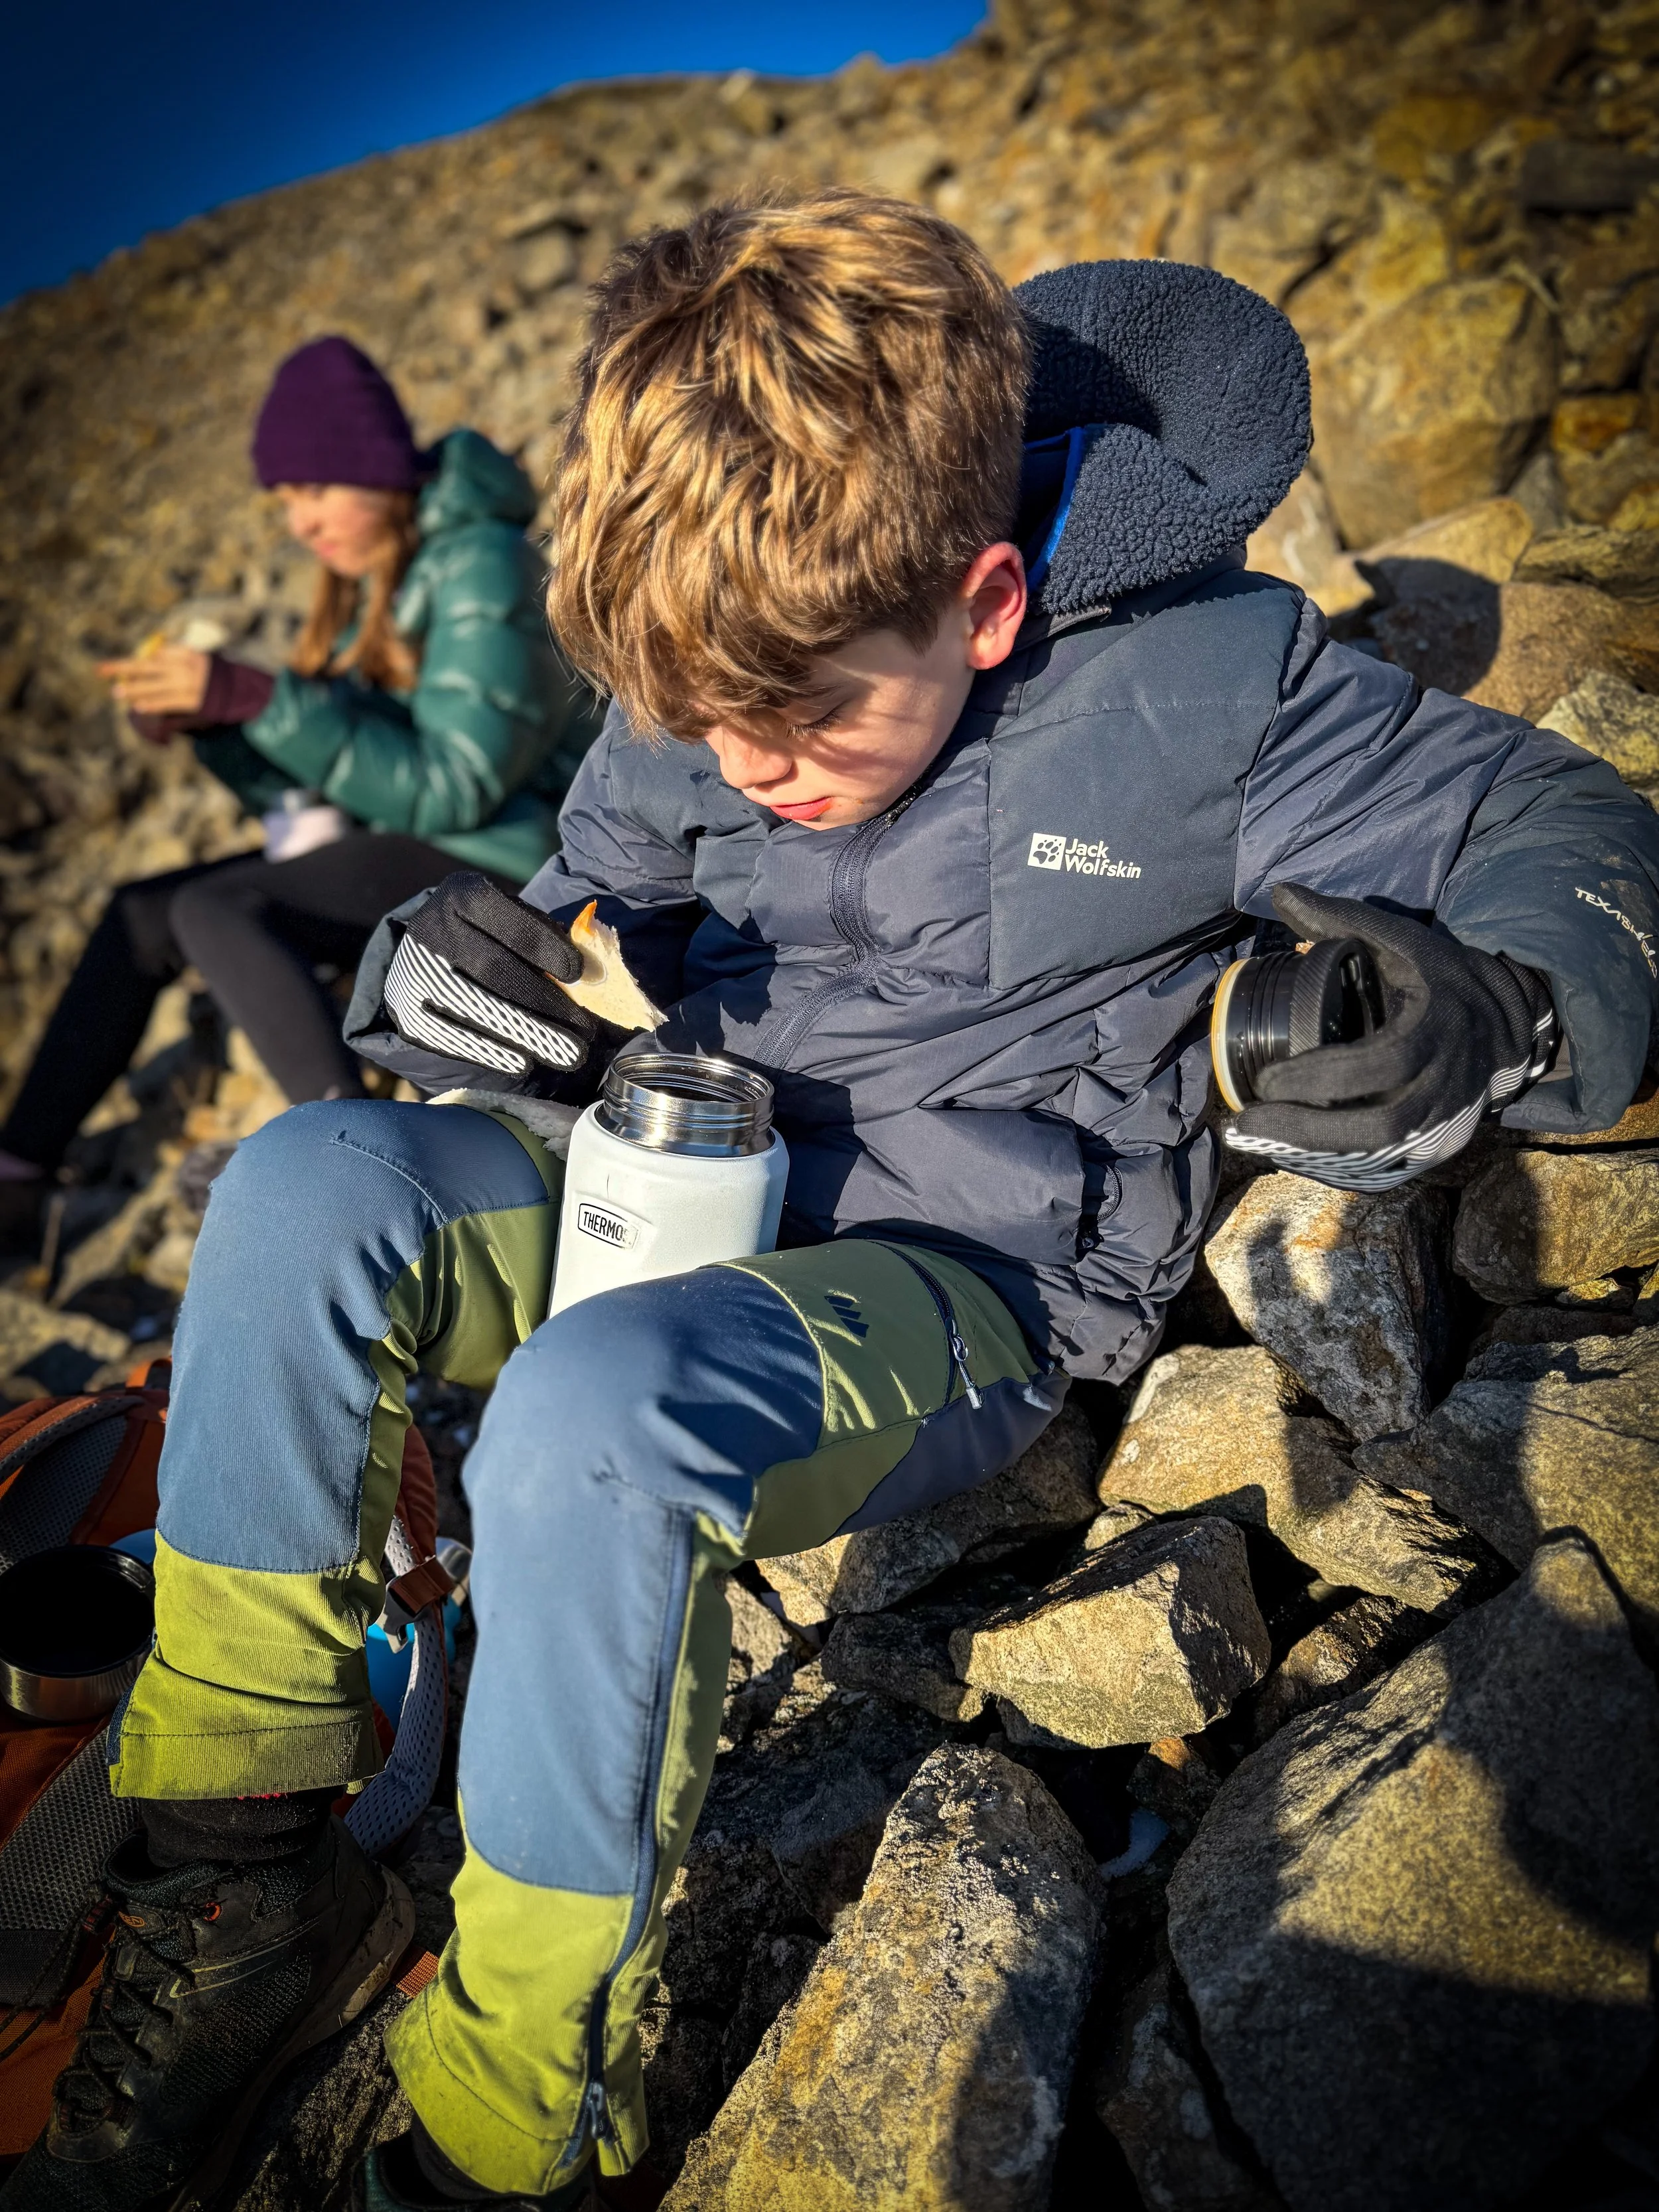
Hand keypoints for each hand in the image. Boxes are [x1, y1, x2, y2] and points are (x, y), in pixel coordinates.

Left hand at [98, 645, 210, 717]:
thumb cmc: (210, 674)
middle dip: (122, 668)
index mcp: (184, 653)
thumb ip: (173, 657)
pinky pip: (168, 703)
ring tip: (117, 693)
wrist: (238, 691)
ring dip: (134, 690)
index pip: (155, 655)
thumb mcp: (195, 658)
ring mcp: (188, 684)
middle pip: (147, 666)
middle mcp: (184, 667)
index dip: (136, 661)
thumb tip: (148, 657)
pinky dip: (153, 704)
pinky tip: (139, 706)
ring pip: (154, 686)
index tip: (117, 668)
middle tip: (102, 670)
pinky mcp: (192, 701)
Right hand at [382, 872, 597, 1080]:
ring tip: (568, 1054)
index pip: (506, 919)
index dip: (544, 946)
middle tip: (585, 1031)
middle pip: (493, 968)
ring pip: (474, 1006)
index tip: (577, 973)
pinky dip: (491, 1051)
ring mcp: (413, 973)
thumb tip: (591, 977)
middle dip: (544, 1003)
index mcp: (463, 895)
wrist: (425, 959)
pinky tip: (524, 1061)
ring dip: (527, 1034)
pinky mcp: (407, 1014)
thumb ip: (549, 943)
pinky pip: (452, 1037)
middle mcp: (432, 928)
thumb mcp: (513, 924)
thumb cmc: (489, 940)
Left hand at [1224, 882, 1557, 1190]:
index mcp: (1437, 1025)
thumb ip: (1339, 918)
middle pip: (1381, 1126)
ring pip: (1384, 1153)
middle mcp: (1450, 1080)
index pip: (1379, 1063)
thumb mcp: (1398, 940)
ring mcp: (1452, 1118)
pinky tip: (1295, 1153)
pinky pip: (1390, 1164)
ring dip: (1317, 1153)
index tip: (1264, 1078)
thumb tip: (1279, 890)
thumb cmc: (1439, 976)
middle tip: (1247, 1125)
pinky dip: (1341, 1162)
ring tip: (1259, 1141)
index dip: (1319, 1076)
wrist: (1509, 1021)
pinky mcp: (1445, 1143)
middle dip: (1308, 1130)